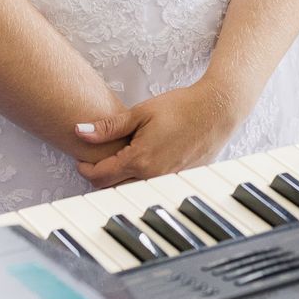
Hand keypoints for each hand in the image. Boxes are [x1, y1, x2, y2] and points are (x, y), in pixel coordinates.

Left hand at [72, 80, 245, 188]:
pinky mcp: (179, 181)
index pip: (100, 176)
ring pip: (132, 190)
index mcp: (139, 160)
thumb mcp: (141, 112)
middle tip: (96, 160)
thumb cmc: (182, 107)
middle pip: (113, 189)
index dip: (85, 169)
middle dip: (100, 177)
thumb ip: (109, 127)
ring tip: (118, 161)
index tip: (81, 160)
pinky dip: (140, 179)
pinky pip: (151, 187)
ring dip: (119, 180)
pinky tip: (142, 162)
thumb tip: (80, 131)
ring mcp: (167, 182)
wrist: (217, 111)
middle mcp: (151, 178)